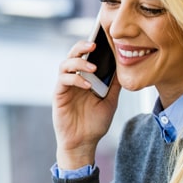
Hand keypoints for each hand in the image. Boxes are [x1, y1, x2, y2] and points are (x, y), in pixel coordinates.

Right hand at [53, 39, 118, 168]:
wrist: (84, 143)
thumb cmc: (95, 123)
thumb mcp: (111, 101)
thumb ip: (114, 84)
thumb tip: (123, 65)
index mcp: (85, 77)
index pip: (86, 56)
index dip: (91, 46)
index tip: (103, 38)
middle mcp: (73, 79)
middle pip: (72, 55)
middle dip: (82, 47)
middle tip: (94, 45)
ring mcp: (65, 86)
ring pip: (65, 64)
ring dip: (79, 63)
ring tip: (93, 68)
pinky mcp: (58, 95)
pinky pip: (63, 81)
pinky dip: (75, 79)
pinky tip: (87, 85)